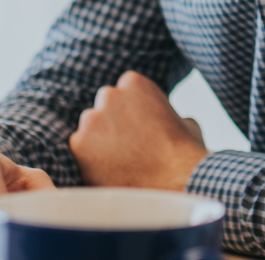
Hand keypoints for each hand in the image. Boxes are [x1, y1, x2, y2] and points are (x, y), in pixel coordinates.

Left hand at [69, 71, 209, 188]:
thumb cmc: (185, 154)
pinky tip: (108, 174)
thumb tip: (169, 122)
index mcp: (135, 83)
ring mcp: (92, 119)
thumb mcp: (185, 122)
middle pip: (102, 108)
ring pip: (89, 130)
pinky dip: (88, 162)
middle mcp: (109, 95)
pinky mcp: (79, 144)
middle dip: (111, 124)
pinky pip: (79, 151)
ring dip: (98, 143)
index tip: (137, 129)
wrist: (176, 180)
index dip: (130, 112)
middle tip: (126, 148)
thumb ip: (167, 114)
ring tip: (118, 165)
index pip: (122, 92)